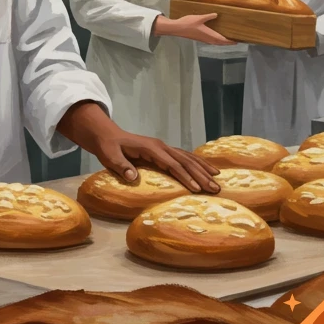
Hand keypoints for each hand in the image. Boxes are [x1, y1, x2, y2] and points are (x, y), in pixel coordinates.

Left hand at [92, 131, 220, 193]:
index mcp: (151, 148)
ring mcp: (163, 147)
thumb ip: (120, 166)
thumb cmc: (108, 147)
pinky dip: (196, 163)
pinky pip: (183, 157)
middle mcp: (160, 146)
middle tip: (216, 188)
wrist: (106, 135)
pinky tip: (206, 170)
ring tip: (217, 179)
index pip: (172, 164)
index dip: (185, 176)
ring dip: (202, 168)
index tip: (197, 189)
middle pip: (184, 161)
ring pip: (187, 158)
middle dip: (201, 175)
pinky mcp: (162, 151)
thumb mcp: (110, 156)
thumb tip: (132, 177)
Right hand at [155, 13, 236, 45]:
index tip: (237, 41)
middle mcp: (207, 39)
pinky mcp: (199, 38)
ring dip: (221, 42)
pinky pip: (211, 41)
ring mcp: (203, 39)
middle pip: (220, 43)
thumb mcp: (199, 18)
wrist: (177, 28)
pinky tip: (215, 37)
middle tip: (234, 41)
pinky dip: (216, 40)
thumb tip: (217, 15)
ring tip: (227, 39)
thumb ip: (208, 16)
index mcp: (209, 35)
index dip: (230, 41)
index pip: (222, 40)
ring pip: (215, 43)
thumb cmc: (188, 23)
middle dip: (227, 42)